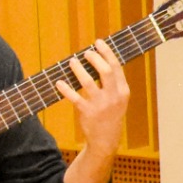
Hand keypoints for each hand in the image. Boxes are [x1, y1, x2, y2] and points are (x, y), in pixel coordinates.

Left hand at [55, 39, 129, 158]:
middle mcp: (113, 97)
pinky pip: (74, 97)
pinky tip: (59, 82)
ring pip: (87, 82)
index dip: (107, 52)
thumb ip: (113, 82)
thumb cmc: (111, 115)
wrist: (106, 140)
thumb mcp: (119, 99)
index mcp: (123, 91)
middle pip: (104, 71)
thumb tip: (101, 59)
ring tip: (71, 62)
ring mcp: (100, 105)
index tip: (98, 42)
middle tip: (85, 53)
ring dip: (77, 69)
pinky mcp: (87, 112)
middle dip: (94, 59)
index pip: (116, 67)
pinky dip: (65, 89)